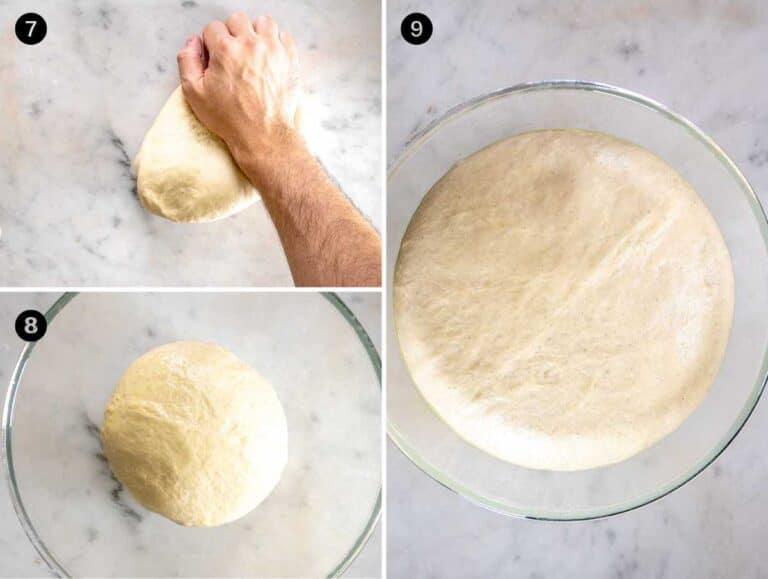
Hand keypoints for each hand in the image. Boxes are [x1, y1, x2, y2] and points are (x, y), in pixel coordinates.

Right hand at [176, 14, 299, 164]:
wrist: (263, 135)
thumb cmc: (230, 118)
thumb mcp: (194, 94)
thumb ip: (187, 61)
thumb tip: (193, 42)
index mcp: (225, 50)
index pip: (212, 28)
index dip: (211, 43)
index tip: (216, 58)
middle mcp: (250, 44)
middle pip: (237, 20)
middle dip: (232, 34)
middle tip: (234, 55)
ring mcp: (272, 50)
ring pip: (263, 22)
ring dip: (256, 33)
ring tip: (253, 52)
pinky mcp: (289, 58)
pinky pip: (283, 35)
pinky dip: (276, 42)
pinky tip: (269, 57)